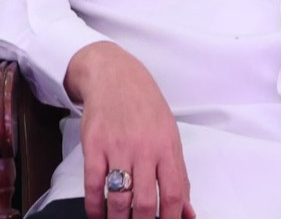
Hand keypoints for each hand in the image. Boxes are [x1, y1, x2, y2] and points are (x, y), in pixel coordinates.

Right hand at [64, 42, 194, 218]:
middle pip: (146, 203)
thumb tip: (188, 212)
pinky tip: (97, 215)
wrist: (114, 75)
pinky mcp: (93, 145)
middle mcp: (143, 149)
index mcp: (167, 147)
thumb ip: (178, 175)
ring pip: (119, 198)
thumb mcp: (170, 136)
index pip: (174, 194)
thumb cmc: (145, 106)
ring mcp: (117, 147)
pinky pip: (93, 185)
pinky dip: (94, 207)